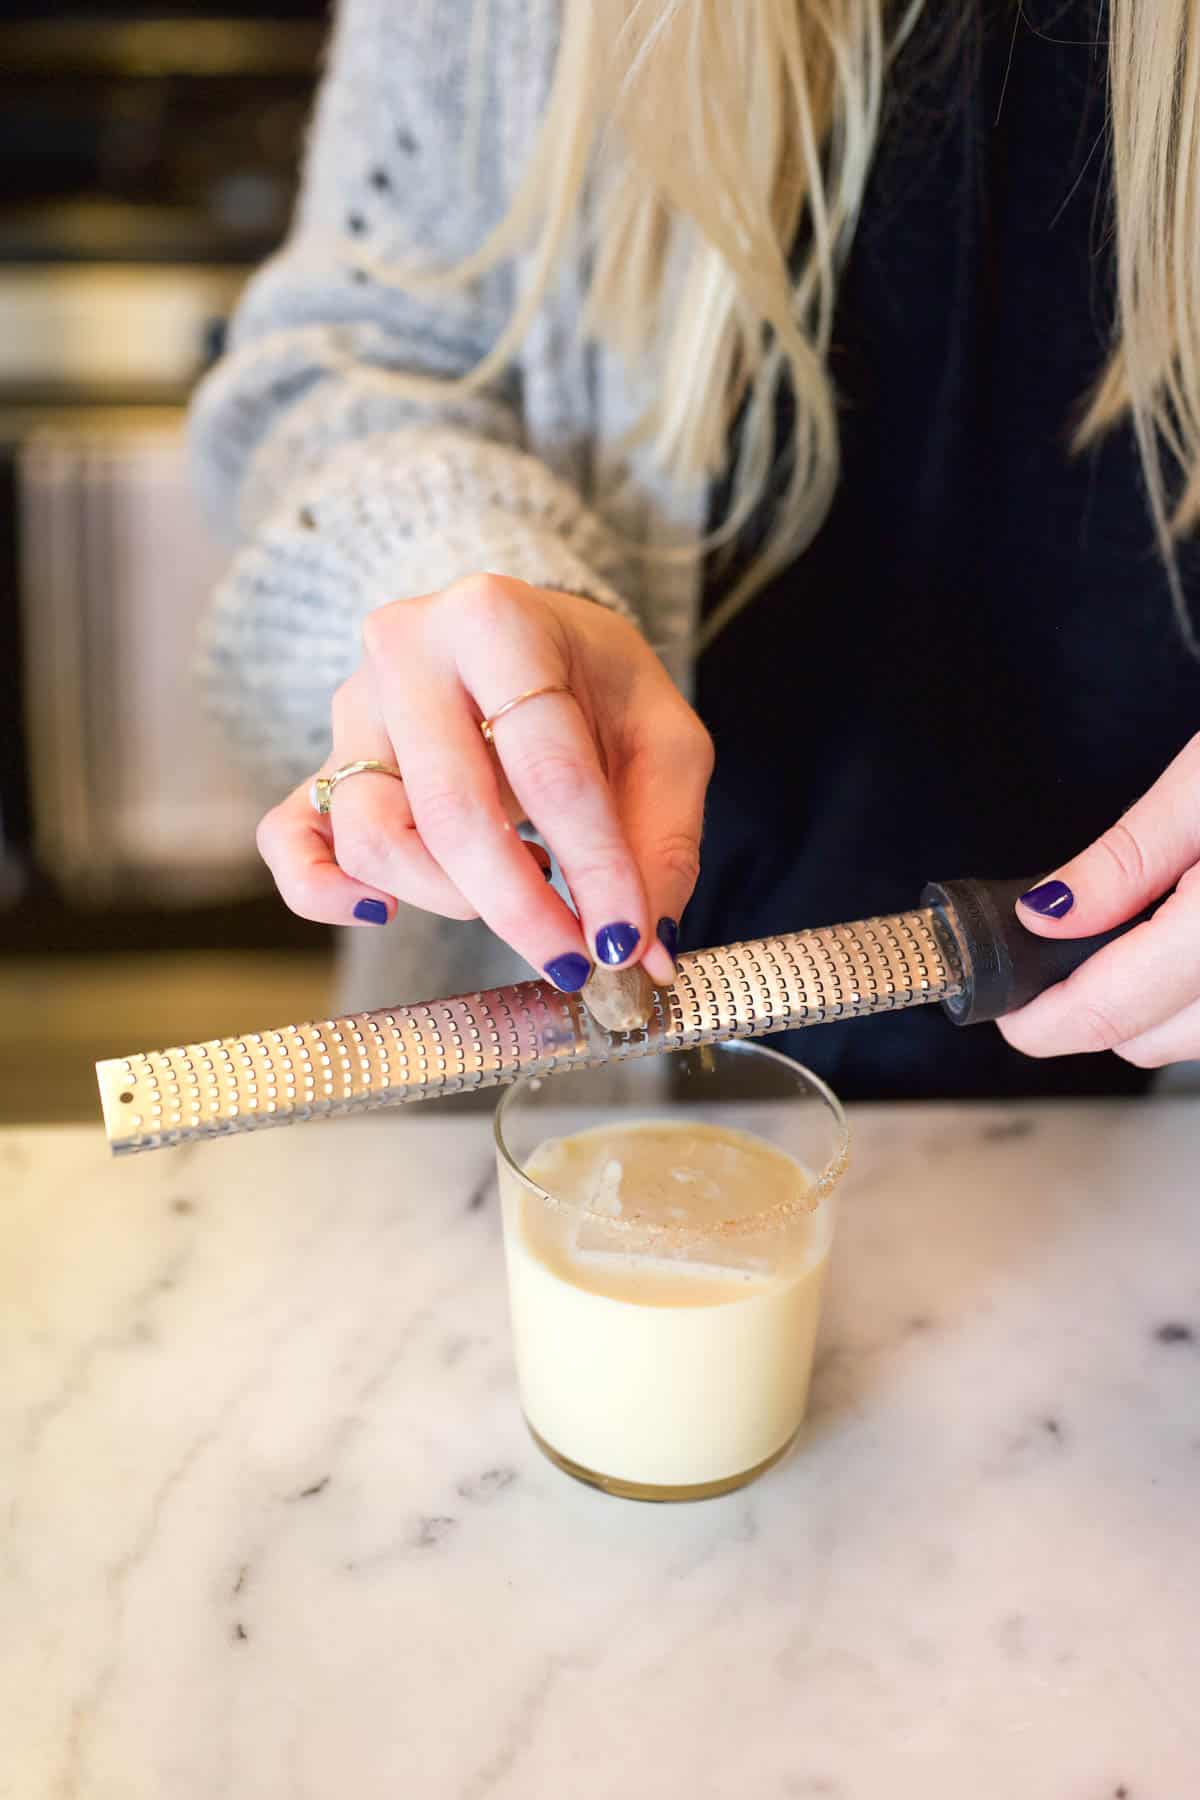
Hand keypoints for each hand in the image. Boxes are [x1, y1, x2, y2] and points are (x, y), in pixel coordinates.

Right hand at [255, 576, 712, 989]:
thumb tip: (647, 948)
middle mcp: (406, 653)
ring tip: (517, 882)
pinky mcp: (323, 765)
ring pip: (372, 836)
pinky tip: (383, 912)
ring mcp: (352, 710)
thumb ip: (660, 841)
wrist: (524, 639)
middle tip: (573, 959)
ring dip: (449, 897)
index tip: (626, 942)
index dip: (596, 868)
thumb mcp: (663, 739)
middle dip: (520, 906)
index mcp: (496, 620)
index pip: (548, 767)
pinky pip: (289, 840)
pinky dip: (324, 891)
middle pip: (451, 810)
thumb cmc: (593, 685)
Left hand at [998, 733, 1199, 1067]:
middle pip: (1152, 1040)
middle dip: (1094, 1003)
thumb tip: (1046, 914)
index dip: (1042, 1020)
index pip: (1114, 1013)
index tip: (1008, 1006)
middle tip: (1064, 943)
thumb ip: (1127, 859)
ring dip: (1157, 1001)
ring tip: (1153, 918)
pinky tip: (1198, 930)